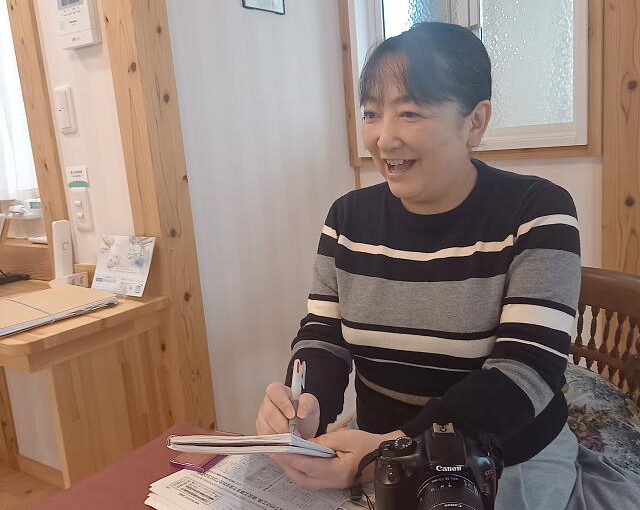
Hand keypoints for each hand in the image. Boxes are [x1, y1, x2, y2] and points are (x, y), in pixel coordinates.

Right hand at [255, 382, 319, 438]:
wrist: (304, 433)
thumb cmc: (304, 416)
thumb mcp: (311, 405)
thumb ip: (307, 403)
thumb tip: (301, 411)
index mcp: (278, 391)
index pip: (274, 391)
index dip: (283, 403)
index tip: (292, 415)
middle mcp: (267, 404)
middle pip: (269, 412)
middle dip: (283, 425)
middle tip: (295, 431)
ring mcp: (262, 419)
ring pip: (266, 427)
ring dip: (281, 435)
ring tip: (292, 439)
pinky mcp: (261, 434)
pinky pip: (264, 439)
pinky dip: (276, 443)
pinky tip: (285, 443)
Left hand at [271, 428, 403, 488]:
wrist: (385, 456)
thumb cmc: (368, 444)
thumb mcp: (345, 437)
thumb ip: (323, 440)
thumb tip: (303, 443)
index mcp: (337, 471)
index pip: (307, 466)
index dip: (290, 458)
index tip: (277, 449)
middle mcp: (333, 482)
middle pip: (302, 478)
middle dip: (286, 466)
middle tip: (274, 451)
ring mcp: (333, 484)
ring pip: (305, 481)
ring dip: (292, 469)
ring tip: (282, 455)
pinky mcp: (333, 481)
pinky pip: (312, 479)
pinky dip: (301, 470)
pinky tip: (296, 459)